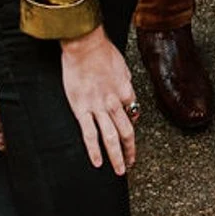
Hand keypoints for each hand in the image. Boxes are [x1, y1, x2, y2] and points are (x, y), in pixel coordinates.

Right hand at [60, 26, 139, 174]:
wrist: (84, 44)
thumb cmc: (101, 50)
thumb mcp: (121, 64)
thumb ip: (125, 80)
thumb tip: (127, 92)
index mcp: (126, 90)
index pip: (132, 114)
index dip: (132, 126)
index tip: (129, 136)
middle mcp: (115, 102)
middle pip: (127, 132)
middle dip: (130, 151)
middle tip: (131, 163)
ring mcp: (98, 107)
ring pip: (111, 138)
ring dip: (117, 157)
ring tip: (120, 171)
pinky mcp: (81, 109)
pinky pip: (89, 134)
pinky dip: (94, 151)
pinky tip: (98, 163)